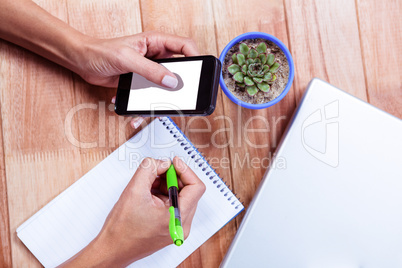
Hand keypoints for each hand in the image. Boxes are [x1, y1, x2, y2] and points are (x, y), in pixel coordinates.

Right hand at [60, 157, 205, 266]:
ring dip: (167, 185)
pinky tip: (149, 195)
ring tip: (148, 186)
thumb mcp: (134, 190)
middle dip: (173, 177)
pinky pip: (174, 204)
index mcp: (178, 217)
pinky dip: (163, 194)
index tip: (173, 163)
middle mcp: (182, 224)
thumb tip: (163, 162)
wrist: (113, 249)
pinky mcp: (171, 227)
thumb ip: (149, 169)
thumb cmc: (122, 229)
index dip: (185, 170)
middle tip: (157, 170)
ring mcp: (177, 227)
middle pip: (189, 190)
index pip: (196, 187)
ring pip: (181, 196)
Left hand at [76, 31, 199, 128]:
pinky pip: (153, 94)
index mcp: (156, 42)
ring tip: (159, 107)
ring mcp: (150, 70)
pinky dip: (148, 104)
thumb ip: (150, 70)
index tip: (199, 71)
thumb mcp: (128, 59)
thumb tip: (172, 81)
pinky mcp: (142, 82)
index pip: (185, 46)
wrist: (82, 62)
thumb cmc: (101, 52)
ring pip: (167, 85)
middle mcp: (156, 56)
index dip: (196, 56)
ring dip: (164, 97)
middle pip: (180, 69)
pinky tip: (138, 109)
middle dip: (182, 83)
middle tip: (184, 94)